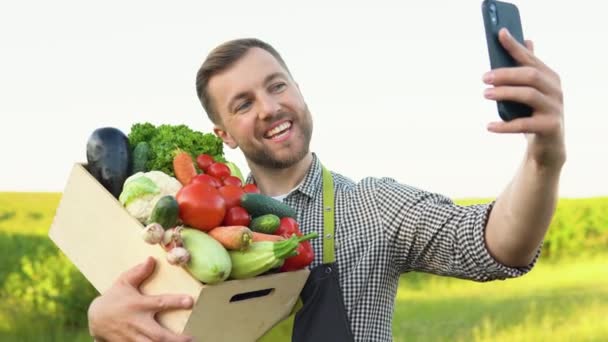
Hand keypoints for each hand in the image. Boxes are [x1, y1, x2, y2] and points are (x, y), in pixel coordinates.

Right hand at [88, 257, 193, 341]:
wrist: (95, 319)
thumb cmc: (114, 298)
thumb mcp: (124, 283)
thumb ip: (138, 272)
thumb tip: (151, 259)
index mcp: (139, 305)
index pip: (160, 302)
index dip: (175, 302)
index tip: (190, 301)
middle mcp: (137, 323)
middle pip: (158, 334)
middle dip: (175, 339)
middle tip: (191, 339)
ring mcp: (133, 337)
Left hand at [483, 28, 565, 168]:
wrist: (547, 148)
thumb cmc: (533, 115)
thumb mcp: (529, 91)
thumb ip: (526, 69)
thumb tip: (525, 41)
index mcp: (549, 77)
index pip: (530, 58)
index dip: (515, 46)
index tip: (500, 34)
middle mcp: (555, 90)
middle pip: (531, 75)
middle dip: (506, 74)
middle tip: (484, 77)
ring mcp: (555, 108)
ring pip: (529, 95)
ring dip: (505, 93)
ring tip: (485, 94)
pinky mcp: (550, 127)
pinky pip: (524, 124)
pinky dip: (505, 125)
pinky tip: (489, 126)